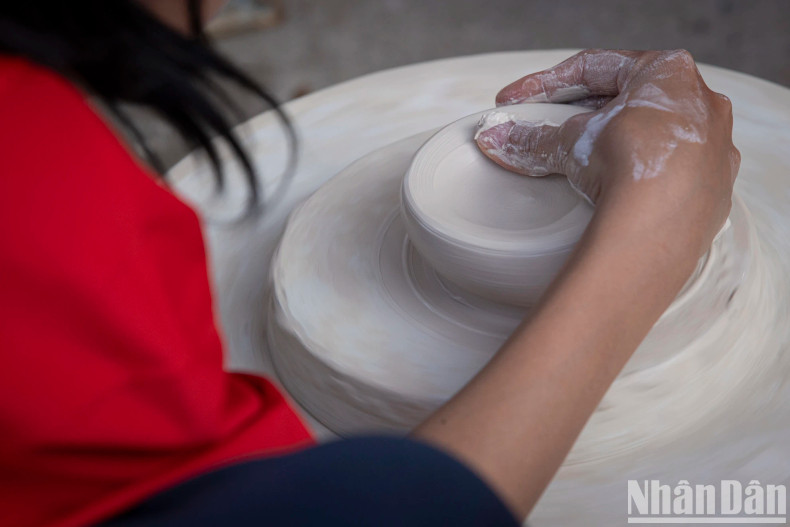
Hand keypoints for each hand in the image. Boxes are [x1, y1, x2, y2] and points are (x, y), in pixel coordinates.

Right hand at [475, 49, 738, 260]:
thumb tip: (497, 139)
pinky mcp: (712, 190)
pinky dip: (640, 179)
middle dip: (581, 116)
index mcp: (668, 71)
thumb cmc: (628, 163)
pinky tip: (618, 193)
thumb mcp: (571, 143)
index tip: (515, 100)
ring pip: (653, 138)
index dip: (546, 84)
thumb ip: (534, 138)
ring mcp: (713, 148)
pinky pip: (670, 175)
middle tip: (545, 131)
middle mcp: (702, 103)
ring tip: (579, 167)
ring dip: (615, 147)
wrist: (663, 223)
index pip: (595, 68)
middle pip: (626, 101)